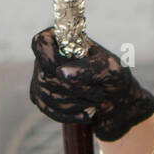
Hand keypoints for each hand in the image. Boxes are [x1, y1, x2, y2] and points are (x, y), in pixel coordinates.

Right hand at [29, 27, 153, 142]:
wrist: (114, 98)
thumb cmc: (112, 76)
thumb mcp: (109, 68)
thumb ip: (89, 68)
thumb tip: (61, 73)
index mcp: (60, 38)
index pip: (41, 43)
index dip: (52, 60)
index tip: (72, 71)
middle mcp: (45, 57)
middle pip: (46, 76)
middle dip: (75, 89)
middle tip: (98, 90)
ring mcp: (39, 78)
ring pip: (47, 96)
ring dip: (76, 103)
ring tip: (95, 100)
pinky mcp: (41, 99)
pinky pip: (48, 110)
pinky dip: (70, 114)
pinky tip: (85, 113)